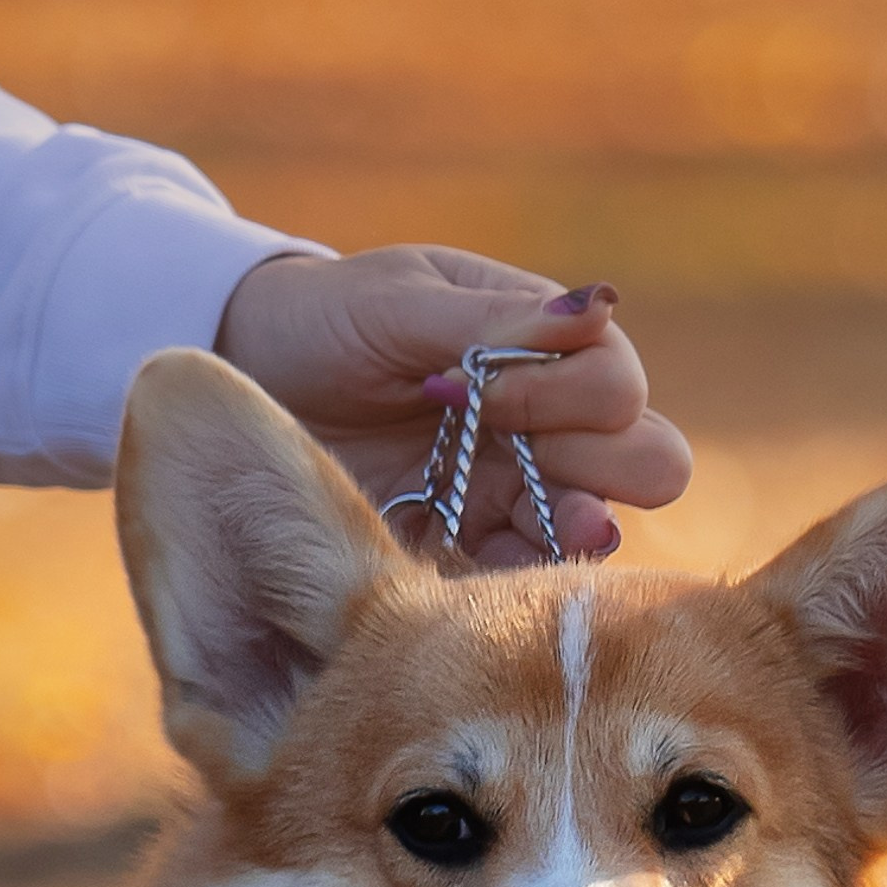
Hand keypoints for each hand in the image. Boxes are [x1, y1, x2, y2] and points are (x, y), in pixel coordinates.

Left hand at [213, 243, 692, 567]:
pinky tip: (506, 582)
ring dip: (581, 530)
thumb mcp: (395, 305)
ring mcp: (512, 490)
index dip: (572, 391)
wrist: (246, 383)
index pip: (616, 380)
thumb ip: (488, 321)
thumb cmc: (322, 324)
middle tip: (538, 466)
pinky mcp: (469, 549)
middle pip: (640, 457)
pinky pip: (526, 576)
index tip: (489, 391)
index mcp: (538, 348)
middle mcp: (544, 422)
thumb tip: (596, 308)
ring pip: (594, 523)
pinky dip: (527, 580)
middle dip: (610, 464)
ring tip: (560, 534)